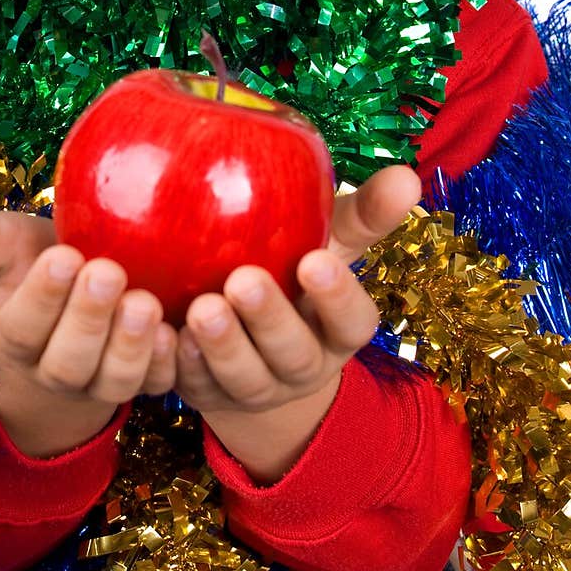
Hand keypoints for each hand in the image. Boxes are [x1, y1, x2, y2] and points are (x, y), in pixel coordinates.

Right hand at [0, 210, 177, 457]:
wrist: (82, 288)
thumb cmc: (36, 261)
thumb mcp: (2, 246)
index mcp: (20, 336)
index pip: (23, 329)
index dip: (43, 298)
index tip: (64, 256)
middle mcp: (59, 369)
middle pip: (68, 361)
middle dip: (88, 319)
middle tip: (108, 272)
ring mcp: (104, 380)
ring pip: (112, 380)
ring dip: (129, 344)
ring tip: (144, 301)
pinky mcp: (149, 378)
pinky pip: (159, 385)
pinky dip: (166, 362)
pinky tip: (175, 331)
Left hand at [174, 165, 420, 480]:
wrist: (251, 342)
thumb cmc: (295, 270)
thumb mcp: (331, 243)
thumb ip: (365, 213)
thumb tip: (408, 176)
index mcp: (338, 331)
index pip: (352, 321)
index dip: (336, 298)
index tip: (313, 261)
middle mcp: (302, 366)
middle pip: (293, 354)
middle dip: (270, 320)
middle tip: (243, 281)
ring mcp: (253, 388)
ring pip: (242, 378)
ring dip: (222, 345)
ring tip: (200, 308)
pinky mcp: (204, 395)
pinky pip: (188, 388)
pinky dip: (175, 364)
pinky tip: (162, 333)